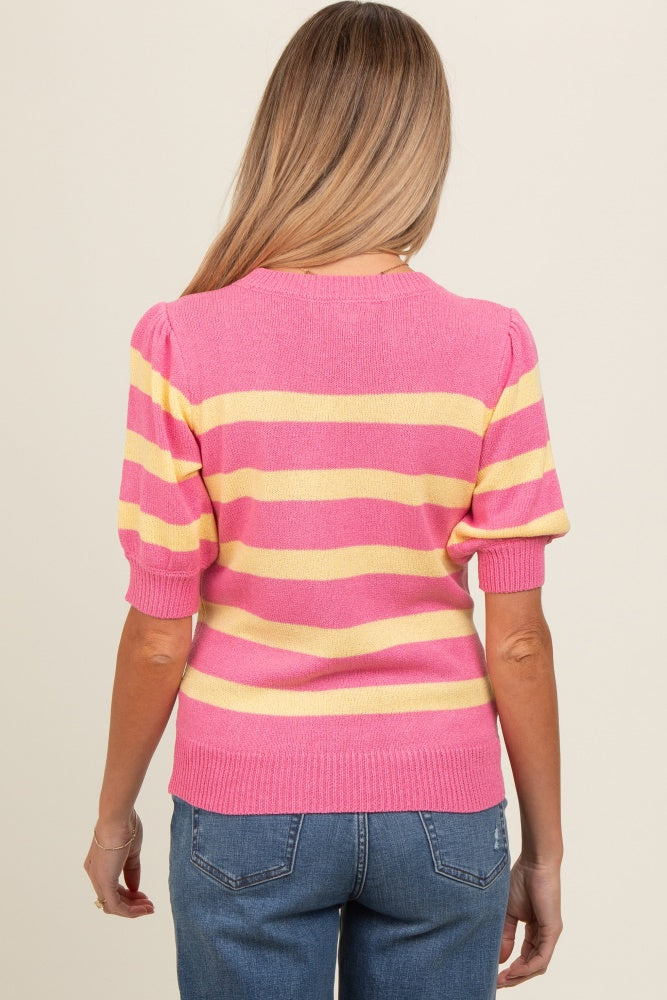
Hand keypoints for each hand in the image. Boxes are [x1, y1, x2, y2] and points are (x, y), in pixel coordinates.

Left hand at [83, 809, 154, 917]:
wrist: (118, 817)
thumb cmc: (125, 827)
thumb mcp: (131, 852)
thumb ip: (132, 871)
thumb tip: (135, 890)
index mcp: (99, 865)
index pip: (112, 888)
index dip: (129, 895)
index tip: (144, 896)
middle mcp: (95, 874)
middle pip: (113, 899)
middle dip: (132, 904)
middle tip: (149, 905)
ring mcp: (98, 879)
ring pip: (113, 905)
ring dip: (132, 910)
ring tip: (149, 908)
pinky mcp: (105, 882)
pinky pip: (116, 905)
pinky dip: (131, 911)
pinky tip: (144, 908)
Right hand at [497, 854, 562, 987]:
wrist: (534, 863)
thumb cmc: (521, 881)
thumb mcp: (507, 912)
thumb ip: (505, 935)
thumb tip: (500, 959)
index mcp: (534, 930)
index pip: (524, 956)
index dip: (510, 968)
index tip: (494, 974)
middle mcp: (544, 935)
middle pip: (531, 965)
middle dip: (514, 976)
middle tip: (497, 982)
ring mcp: (550, 934)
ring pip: (537, 965)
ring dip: (520, 975)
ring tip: (503, 979)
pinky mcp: (553, 931)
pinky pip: (542, 957)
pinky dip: (527, 967)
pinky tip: (514, 970)